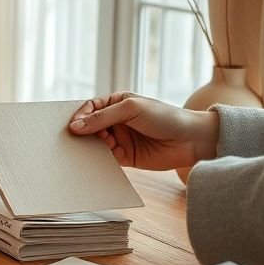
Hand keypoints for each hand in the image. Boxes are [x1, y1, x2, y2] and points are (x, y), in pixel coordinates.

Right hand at [67, 92, 218, 169]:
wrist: (191, 140)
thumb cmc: (164, 117)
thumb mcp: (131, 109)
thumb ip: (102, 117)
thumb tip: (75, 126)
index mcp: (117, 103)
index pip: (91, 108)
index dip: (80, 116)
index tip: (72, 126)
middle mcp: (116, 121)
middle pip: (90, 126)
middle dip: (81, 132)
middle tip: (72, 140)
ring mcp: (120, 139)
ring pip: (96, 143)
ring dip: (90, 146)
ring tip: (87, 150)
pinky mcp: (125, 157)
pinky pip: (106, 158)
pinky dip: (99, 160)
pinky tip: (97, 161)